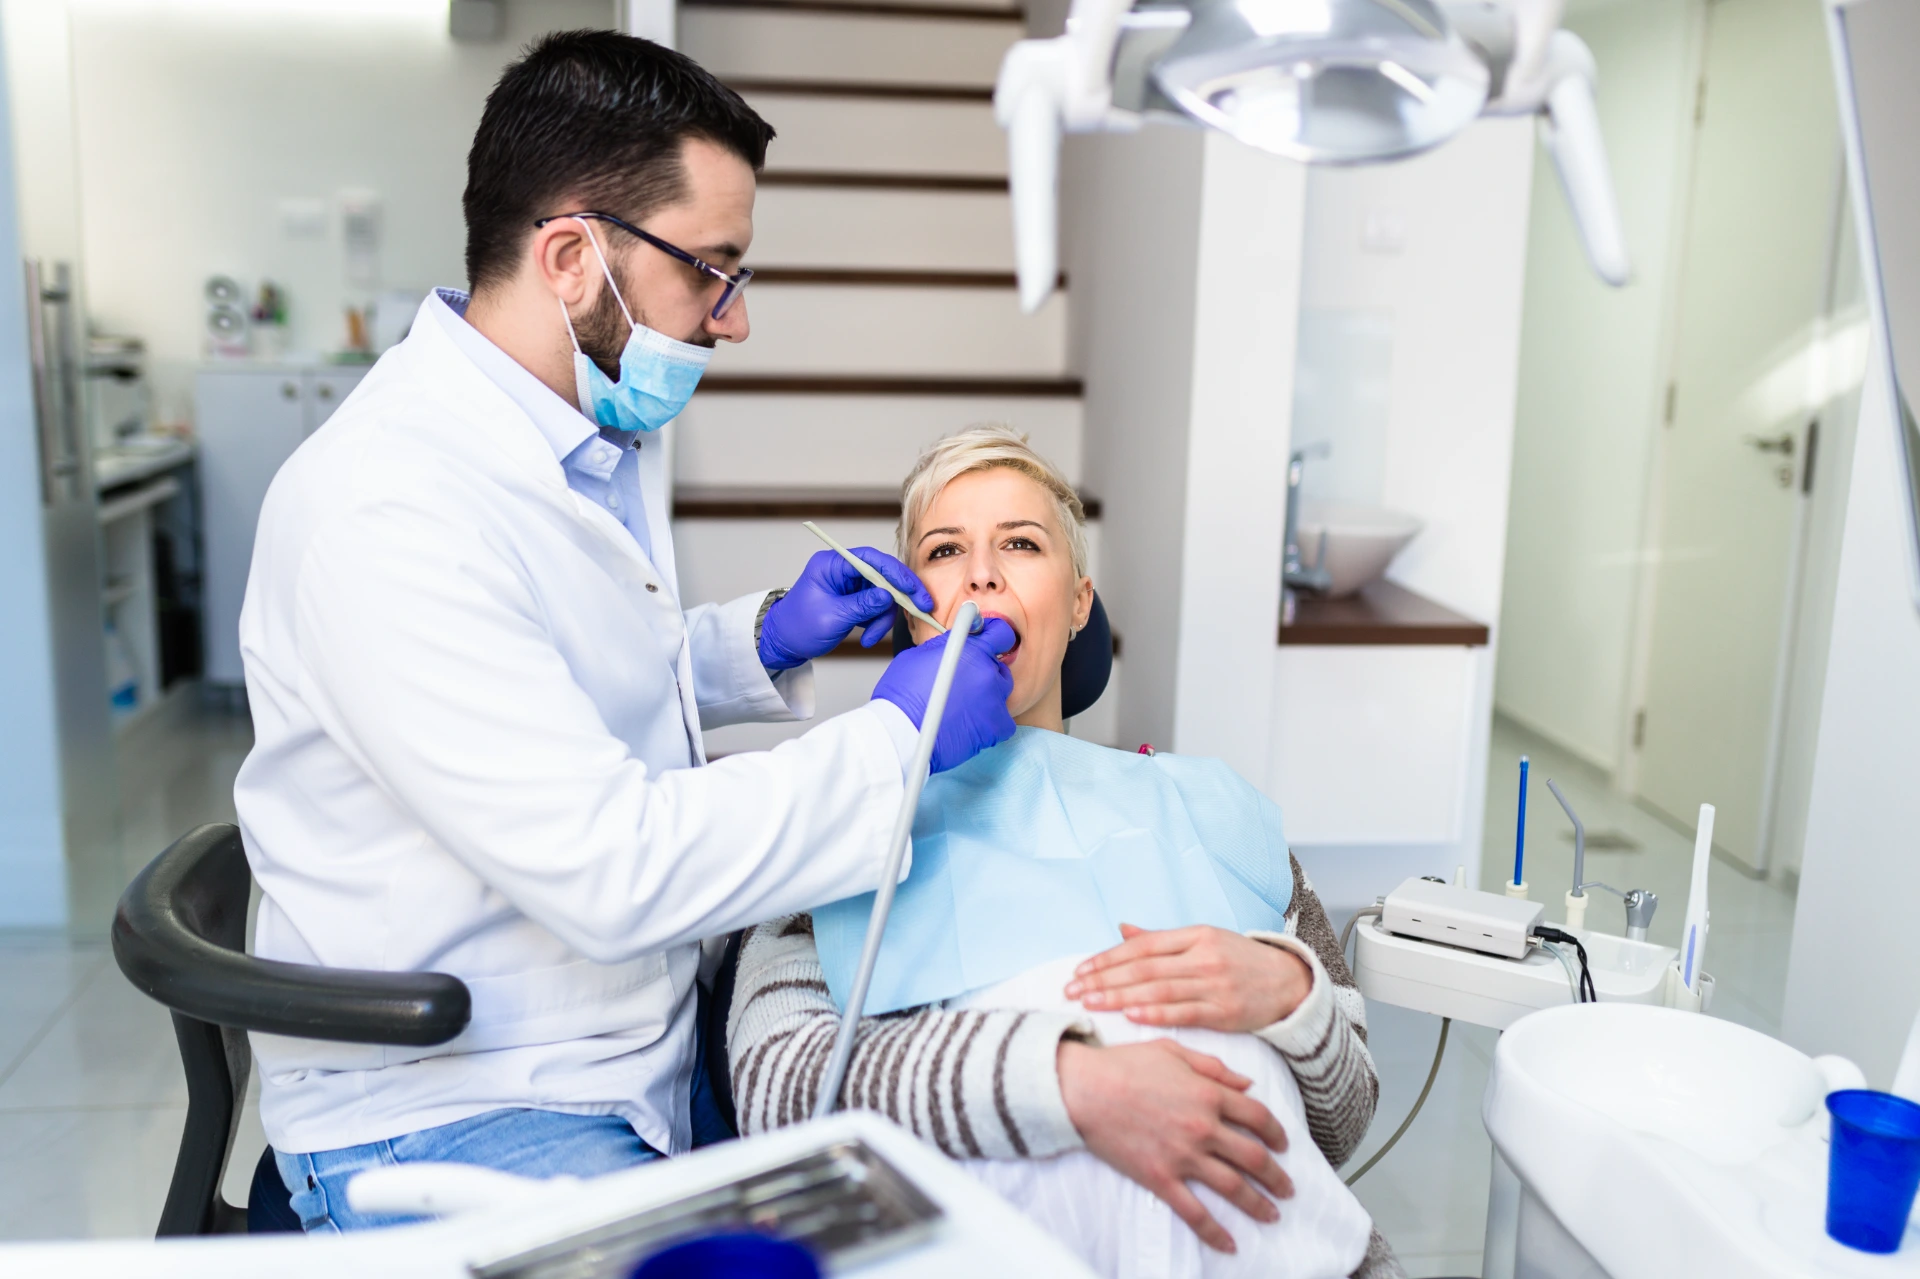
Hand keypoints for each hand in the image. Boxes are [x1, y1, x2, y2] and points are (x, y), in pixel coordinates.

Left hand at [759, 548, 933, 670]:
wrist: (783, 643)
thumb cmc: (797, 627)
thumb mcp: (831, 617)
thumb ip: (862, 606)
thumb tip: (888, 596)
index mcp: (832, 564)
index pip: (872, 560)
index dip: (896, 573)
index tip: (913, 590)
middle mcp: (843, 570)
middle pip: (883, 576)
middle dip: (899, 596)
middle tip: (920, 608)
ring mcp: (850, 585)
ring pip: (883, 595)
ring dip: (883, 618)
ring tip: (871, 637)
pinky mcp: (855, 599)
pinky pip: (877, 607)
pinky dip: (877, 623)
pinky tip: (867, 636)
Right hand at [870, 617, 1016, 772]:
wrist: (901, 733)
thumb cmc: (902, 696)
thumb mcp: (919, 655)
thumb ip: (947, 645)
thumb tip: (956, 641)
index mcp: (972, 650)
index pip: (1001, 634)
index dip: (994, 638)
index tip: (988, 645)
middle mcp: (987, 672)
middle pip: (999, 667)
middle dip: (984, 672)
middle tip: (964, 684)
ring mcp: (994, 701)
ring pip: (1001, 695)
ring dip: (987, 698)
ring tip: (962, 707)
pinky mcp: (995, 727)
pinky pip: (1004, 722)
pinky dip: (990, 724)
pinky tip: (971, 725)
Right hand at [1057, 1039, 1292, 1253]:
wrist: (1083, 1089)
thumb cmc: (1124, 1064)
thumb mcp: (1173, 1051)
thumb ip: (1213, 1067)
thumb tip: (1247, 1084)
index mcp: (1209, 1094)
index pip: (1258, 1117)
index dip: (1277, 1134)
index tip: (1283, 1146)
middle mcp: (1203, 1127)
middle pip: (1254, 1157)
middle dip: (1276, 1177)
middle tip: (1288, 1189)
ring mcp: (1183, 1156)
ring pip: (1233, 1187)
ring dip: (1258, 1205)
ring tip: (1272, 1216)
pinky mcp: (1160, 1178)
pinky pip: (1194, 1211)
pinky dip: (1214, 1231)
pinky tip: (1230, 1244)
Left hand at [1065, 924, 1313, 1032]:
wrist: (1290, 984)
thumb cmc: (1240, 961)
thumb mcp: (1204, 940)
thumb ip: (1162, 939)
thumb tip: (1122, 929)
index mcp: (1196, 935)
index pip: (1142, 945)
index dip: (1108, 958)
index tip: (1080, 970)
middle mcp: (1203, 956)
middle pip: (1144, 967)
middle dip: (1104, 979)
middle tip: (1072, 990)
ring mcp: (1215, 983)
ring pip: (1159, 989)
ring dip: (1120, 997)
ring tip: (1090, 1003)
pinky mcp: (1225, 1011)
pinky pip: (1185, 1012)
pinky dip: (1156, 1014)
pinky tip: (1131, 1016)